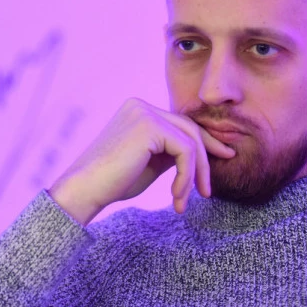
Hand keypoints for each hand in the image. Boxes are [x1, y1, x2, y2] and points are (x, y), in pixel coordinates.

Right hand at [48, 98, 234, 224]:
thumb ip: (170, 151)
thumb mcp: (149, 162)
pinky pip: (184, 151)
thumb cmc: (112, 183)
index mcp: (139, 110)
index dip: (204, 143)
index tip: (221, 160)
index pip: (181, 124)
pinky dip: (186, 177)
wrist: (84, 191)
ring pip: (190, 141)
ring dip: (194, 174)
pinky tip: (176, 197)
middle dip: (206, 159)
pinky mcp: (149, 126)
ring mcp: (145, 113)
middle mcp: (141, 105)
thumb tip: (198, 152)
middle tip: (209, 190)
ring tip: (185, 201)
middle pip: (189, 128)